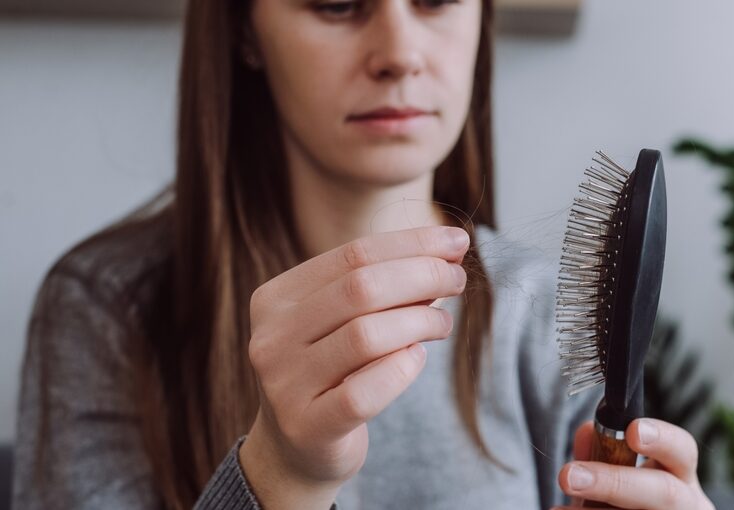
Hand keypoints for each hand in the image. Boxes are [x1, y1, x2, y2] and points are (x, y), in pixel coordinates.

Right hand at [239, 226, 469, 508]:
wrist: (297, 449)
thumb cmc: (334, 371)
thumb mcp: (350, 319)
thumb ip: (388, 286)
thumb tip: (449, 248)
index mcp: (276, 298)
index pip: (354, 253)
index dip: (413, 244)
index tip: (458, 241)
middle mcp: (271, 337)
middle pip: (361, 288)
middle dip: (423, 275)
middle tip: (458, 279)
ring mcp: (284, 384)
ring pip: (366, 335)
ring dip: (420, 322)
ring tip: (442, 324)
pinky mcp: (307, 426)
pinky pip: (365, 392)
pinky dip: (403, 369)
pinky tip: (418, 358)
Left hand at [553, 419, 714, 509]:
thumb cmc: (629, 500)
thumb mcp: (620, 474)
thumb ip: (604, 452)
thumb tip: (586, 431)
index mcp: (681, 476)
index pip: (683, 450)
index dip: (661, 439)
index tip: (632, 431)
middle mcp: (687, 503)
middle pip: (664, 492)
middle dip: (613, 482)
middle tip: (568, 476)